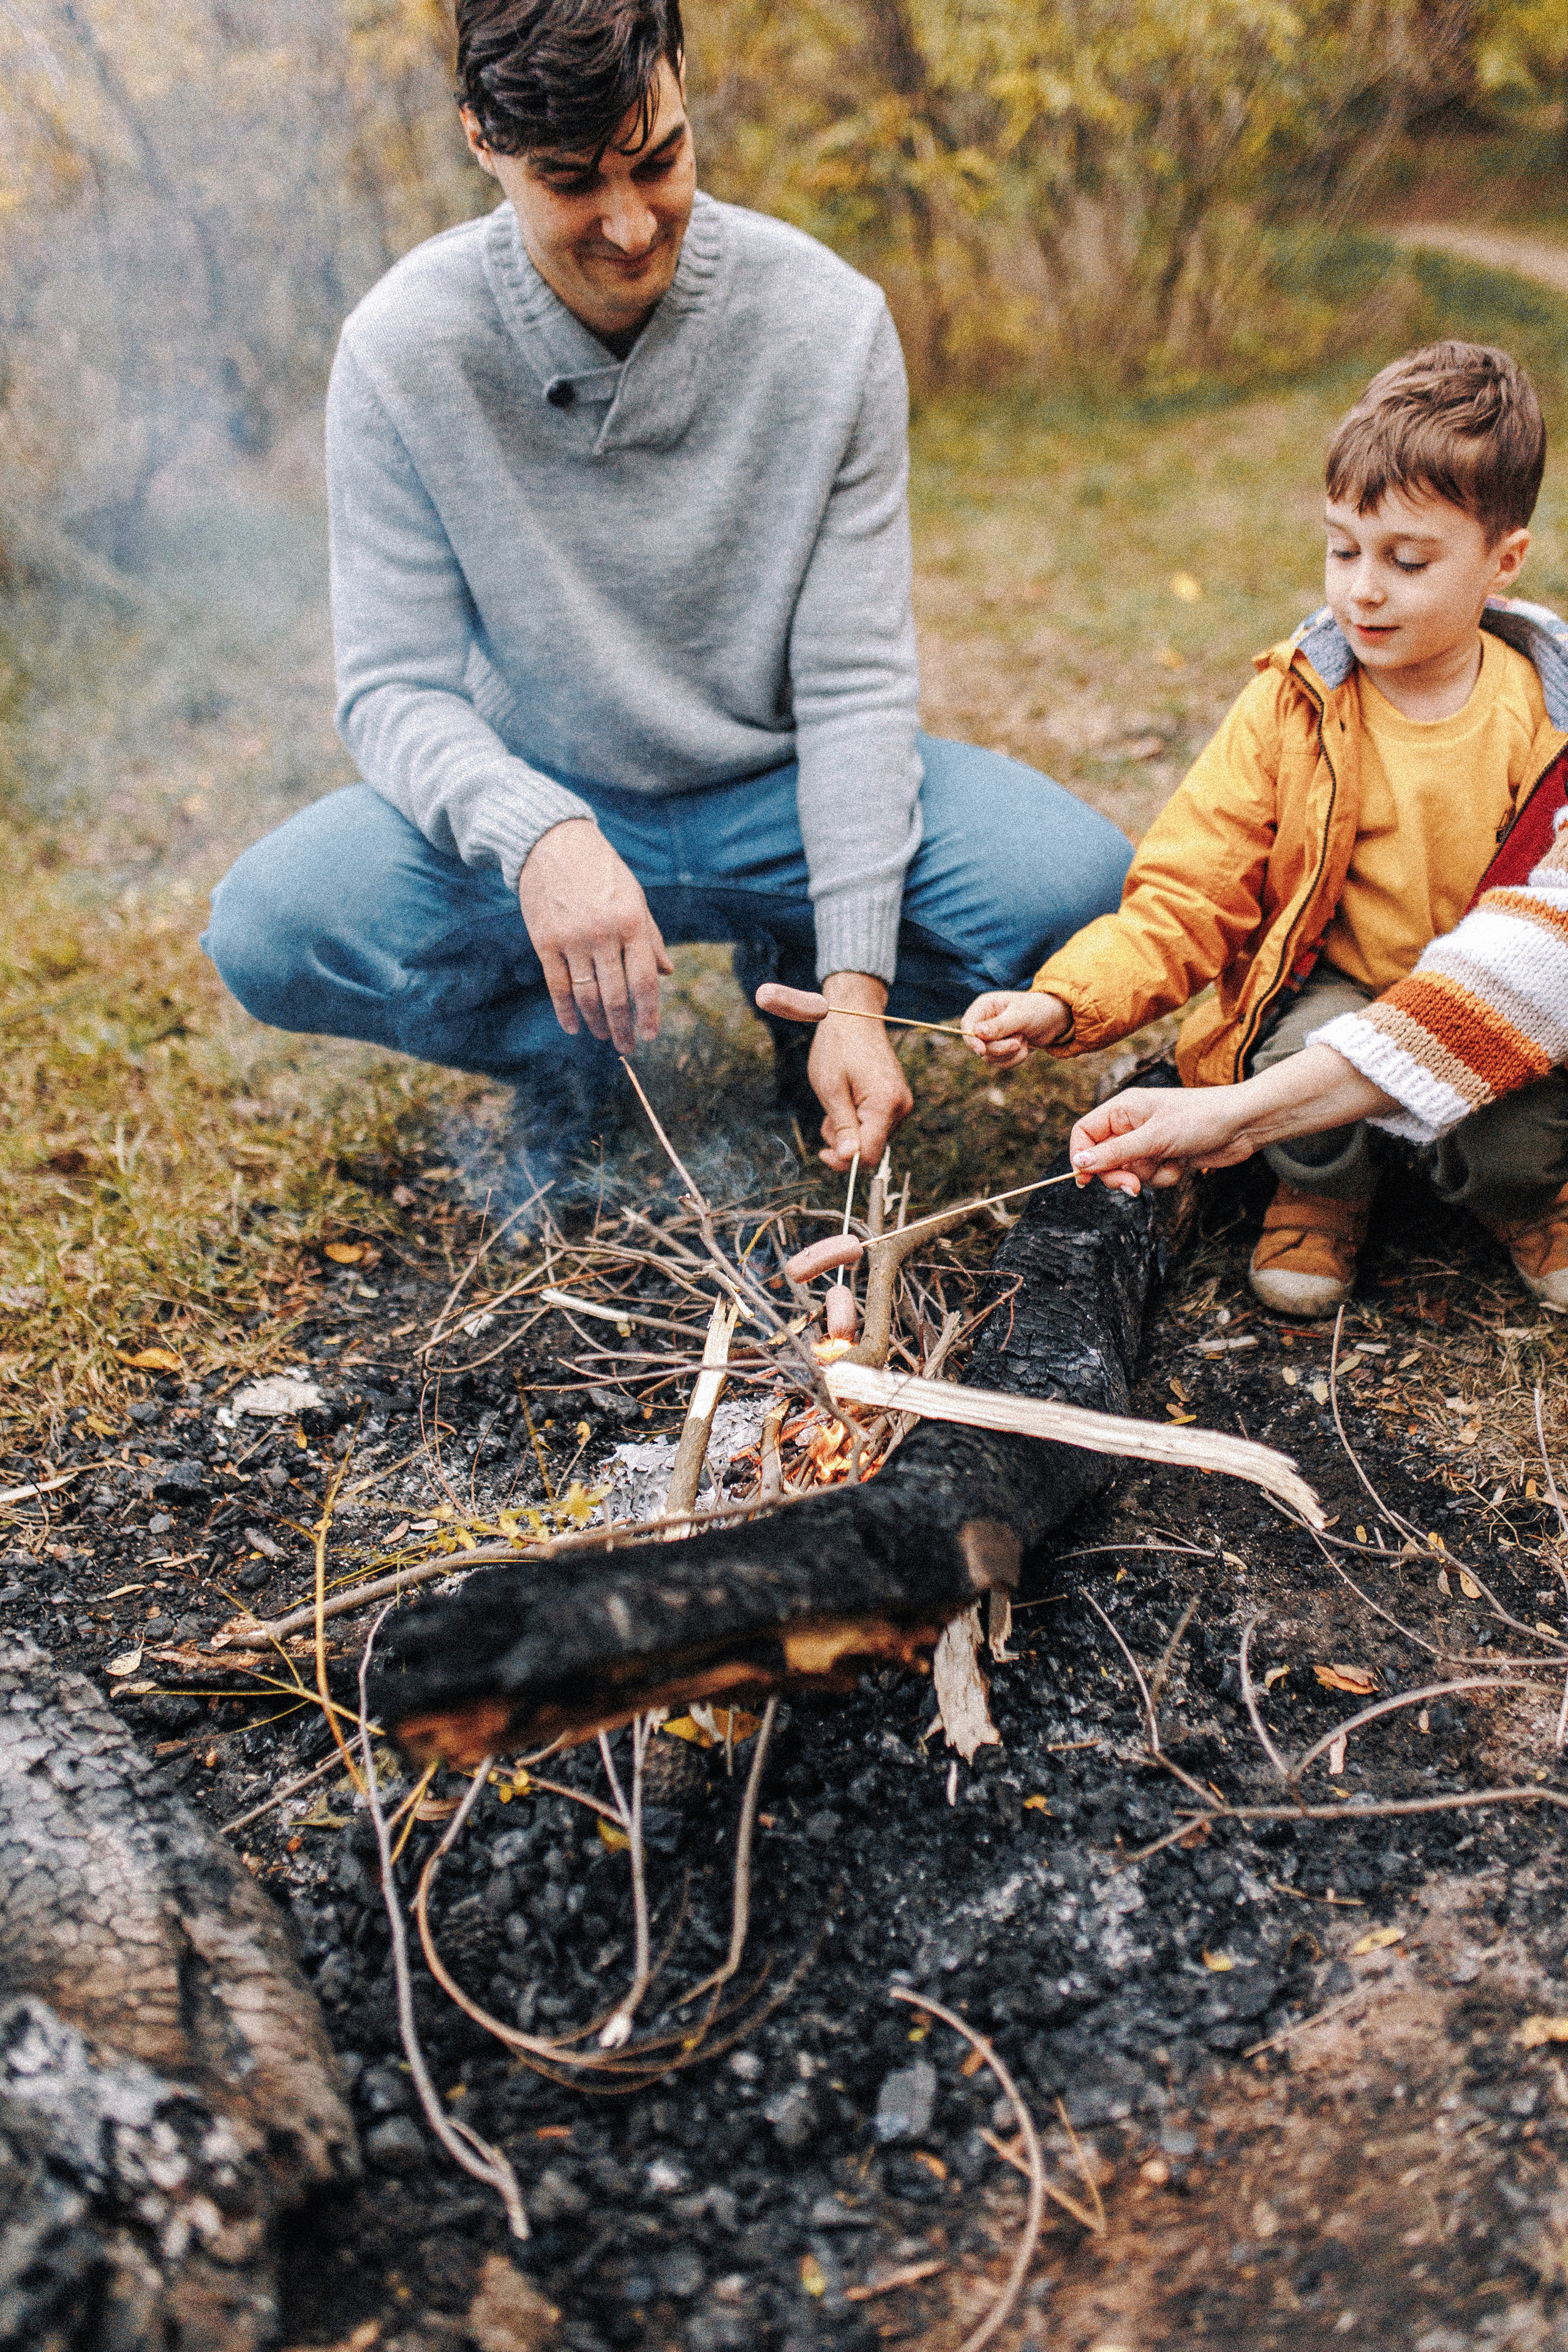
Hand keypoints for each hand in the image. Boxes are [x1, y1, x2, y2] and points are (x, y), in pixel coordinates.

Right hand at [517, 819, 672, 1055]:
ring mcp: (572, 939)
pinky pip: (557, 986)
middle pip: (616, 995)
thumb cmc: (601, 871)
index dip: (649, 1014)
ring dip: (597, 1022)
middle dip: (623, 1027)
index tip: (650, 1035)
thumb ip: (650, 937)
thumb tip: (666, 973)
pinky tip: (573, 1027)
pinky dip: (565, 1011)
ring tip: (602, 1036)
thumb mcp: (634, 897)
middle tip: (626, 1046)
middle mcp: (604, 934)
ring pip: (587, 995)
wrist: (552, 843)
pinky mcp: (545, 941)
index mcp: (632, 922)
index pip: (645, 981)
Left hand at [808, 972, 913, 1172]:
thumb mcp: (830, 1089)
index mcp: (885, 1104)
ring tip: (836, 1102)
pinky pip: (877, 1124)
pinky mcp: (897, 1099)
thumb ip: (841, 1126)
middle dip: (844, 1141)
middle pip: (871, 1148)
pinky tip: (847, 1099)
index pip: (869, 1154)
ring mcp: (902, 1103)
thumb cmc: (838, 1047)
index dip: (844, 1162)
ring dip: (849, 1130)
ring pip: (873, 1137)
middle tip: (827, 1116)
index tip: (822, 1154)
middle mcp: (901, 1106)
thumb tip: (848, 1159)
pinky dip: (858, 1120)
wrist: (855, 1017)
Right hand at [961, 989, 1069, 1067]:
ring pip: (989, 1057)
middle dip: (1000, 1048)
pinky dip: (1015, 1059)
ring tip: (1024, 1039)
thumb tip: (977, 1033)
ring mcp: (992, 1037)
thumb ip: (999, 1025)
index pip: (967, 1025)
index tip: (982, 1051)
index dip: (971, 1040)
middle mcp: (985, 1022)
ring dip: (1009, 1053)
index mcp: (985, 1006)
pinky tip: (1025, 1047)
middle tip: (1018, 1043)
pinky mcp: (1001, 1049)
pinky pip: (1001, 1063)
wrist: (1056, 1020)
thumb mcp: (1021, 1015)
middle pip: (978, 1045)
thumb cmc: (1039, 1010)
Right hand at [1068, 1087, 1254, 1194]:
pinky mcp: (1165, 1156)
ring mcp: (1148, 1142)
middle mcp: (1131, 1125)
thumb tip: (1079, 1163)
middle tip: (1133, 1186)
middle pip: (1103, 1159)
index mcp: (1122, 1109)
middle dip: (1119, 1175)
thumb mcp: (1153, 1138)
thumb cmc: (1199, 1119)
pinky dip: (1165, 1176)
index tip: (1085, 1181)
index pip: (1084, 1133)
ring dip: (1148, 1176)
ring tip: (1171, 1162)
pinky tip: (1183, 1163)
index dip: (1081, 1156)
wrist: (1242, 1124)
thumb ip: (1115, 1153)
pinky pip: (1150, 1177)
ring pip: (1129, 1172)